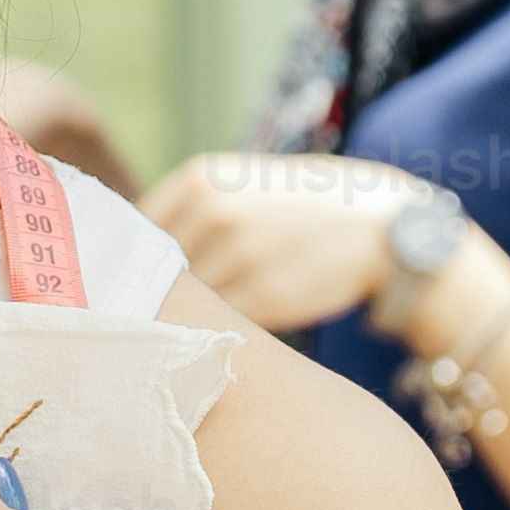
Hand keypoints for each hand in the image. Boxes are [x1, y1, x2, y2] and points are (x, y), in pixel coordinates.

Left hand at [154, 152, 415, 339]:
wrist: (380, 226)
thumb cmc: (302, 207)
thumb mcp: (242, 185)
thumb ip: (189, 211)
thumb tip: (129, 253)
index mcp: (201, 180)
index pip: (134, 230)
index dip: (130, 260)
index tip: (133, 279)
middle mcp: (215, 214)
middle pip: (153, 269)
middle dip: (152, 291)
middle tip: (154, 308)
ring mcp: (240, 257)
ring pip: (182, 300)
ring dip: (182, 315)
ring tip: (192, 321)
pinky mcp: (266, 299)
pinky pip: (217, 322)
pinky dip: (213, 329)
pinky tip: (222, 328)